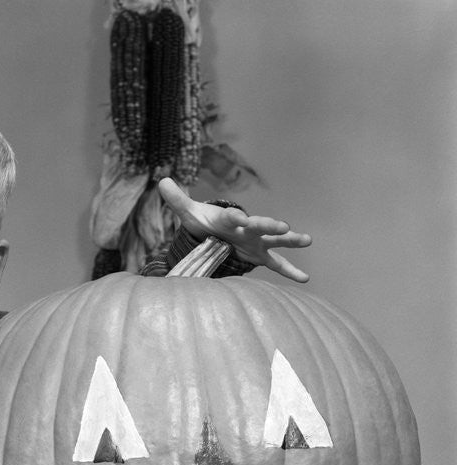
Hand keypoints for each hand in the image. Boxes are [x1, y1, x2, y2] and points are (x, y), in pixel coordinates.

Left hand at [158, 177, 311, 282]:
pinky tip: (305, 279)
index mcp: (228, 218)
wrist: (213, 232)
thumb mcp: (189, 213)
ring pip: (275, 240)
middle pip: (258, 226)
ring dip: (290, 240)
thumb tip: (163, 181)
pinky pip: (277, 264)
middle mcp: (246, 228)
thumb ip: (177, 200)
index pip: (231, 217)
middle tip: (282, 226)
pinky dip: (290, 271)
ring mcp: (256, 241)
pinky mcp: (259, 255)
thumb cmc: (203, 222)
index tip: (239, 217)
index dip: (235, 217)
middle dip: (268, 225)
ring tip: (306, 240)